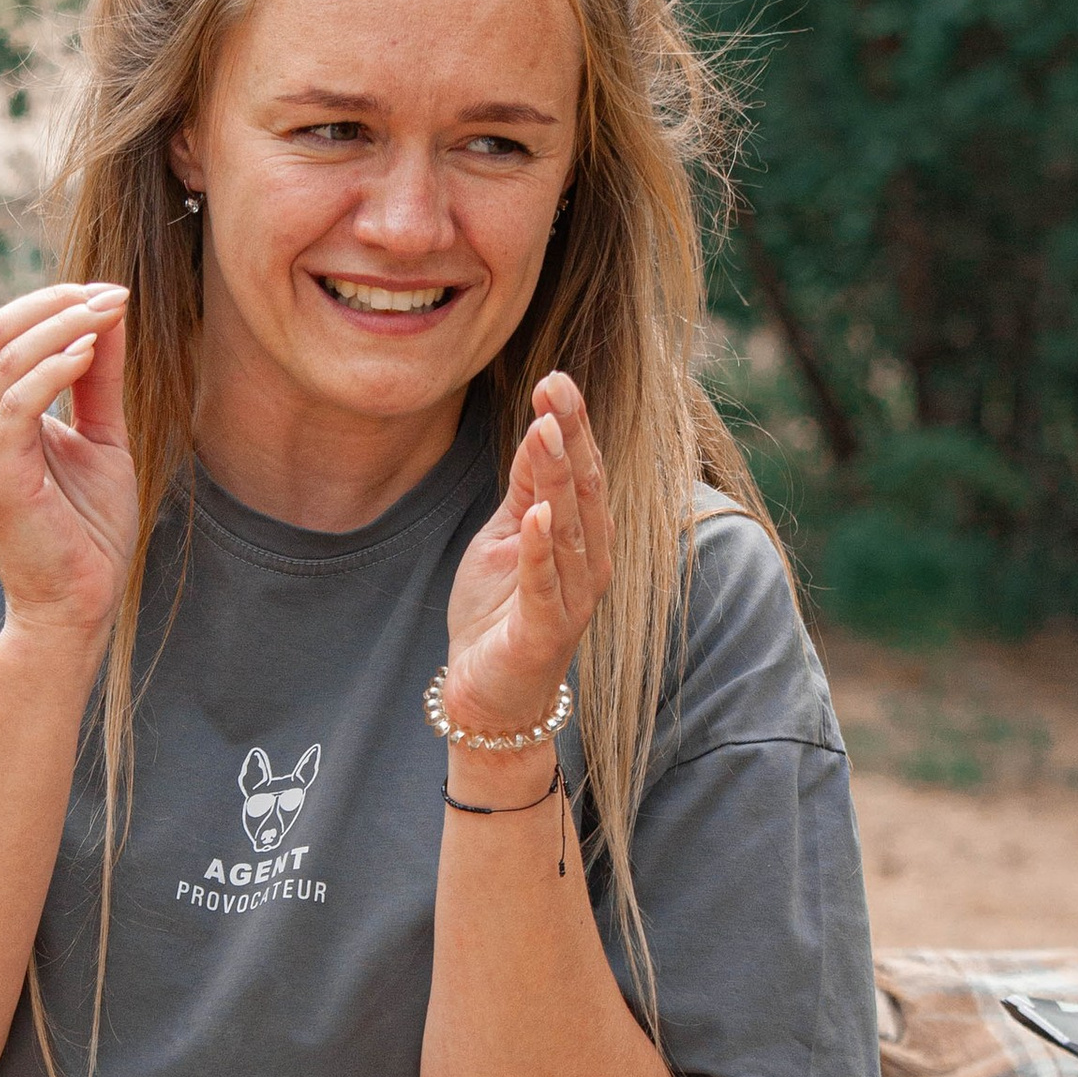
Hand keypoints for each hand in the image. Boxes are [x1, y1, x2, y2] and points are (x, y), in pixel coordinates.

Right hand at [0, 282, 139, 651]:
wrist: (78, 603)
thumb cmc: (87, 530)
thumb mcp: (101, 437)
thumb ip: (98, 381)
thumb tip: (107, 316)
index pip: (3, 334)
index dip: (53, 301)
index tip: (111, 292)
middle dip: (55, 302)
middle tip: (112, 294)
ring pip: (3, 359)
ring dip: (61, 325)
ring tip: (107, 314)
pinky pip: (16, 402)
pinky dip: (53, 367)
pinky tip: (90, 351)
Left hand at [442, 371, 612, 735]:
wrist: (487, 696)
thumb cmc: (499, 613)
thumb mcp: (506, 538)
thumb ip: (527, 491)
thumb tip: (540, 428)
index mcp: (584, 539)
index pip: (583, 471)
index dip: (572, 425)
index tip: (555, 379)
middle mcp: (590, 565)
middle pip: (585, 491)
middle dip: (572, 437)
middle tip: (556, 386)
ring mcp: (571, 601)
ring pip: (570, 530)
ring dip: (558, 479)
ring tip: (546, 430)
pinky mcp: (544, 633)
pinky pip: (545, 585)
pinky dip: (542, 549)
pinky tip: (539, 514)